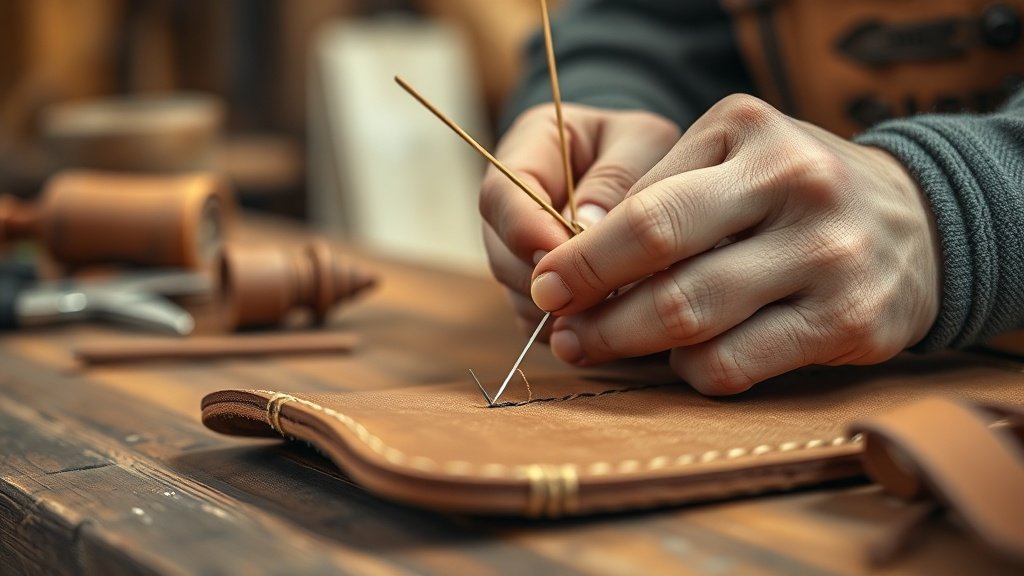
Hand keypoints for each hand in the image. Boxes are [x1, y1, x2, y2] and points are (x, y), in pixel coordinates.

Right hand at [480, 103, 680, 333]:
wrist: (657, 172)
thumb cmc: (649, 150)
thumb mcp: (643, 142)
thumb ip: (615, 177)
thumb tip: (582, 229)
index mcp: (528, 150)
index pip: (499, 195)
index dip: (524, 229)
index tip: (563, 251)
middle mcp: (510, 206)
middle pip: (502, 254)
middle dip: (547, 279)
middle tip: (599, 289)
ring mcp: (517, 253)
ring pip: (519, 295)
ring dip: (561, 309)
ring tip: (616, 306)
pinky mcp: (536, 292)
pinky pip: (538, 324)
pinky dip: (569, 329)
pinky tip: (609, 321)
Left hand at [530, 94, 940, 393]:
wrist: (918, 220)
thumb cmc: (793, 190)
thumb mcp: (733, 155)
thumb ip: (659, 192)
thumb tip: (572, 258)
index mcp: (754, 137)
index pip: (646, 211)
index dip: (584, 259)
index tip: (544, 285)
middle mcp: (799, 190)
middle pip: (668, 272)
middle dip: (598, 312)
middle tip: (561, 332)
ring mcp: (831, 260)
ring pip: (697, 327)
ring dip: (630, 346)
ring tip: (598, 347)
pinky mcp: (851, 324)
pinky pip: (738, 366)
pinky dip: (692, 370)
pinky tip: (680, 359)